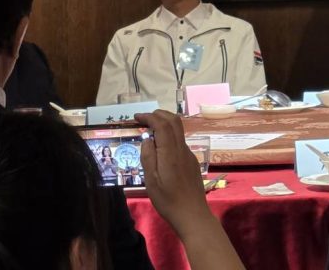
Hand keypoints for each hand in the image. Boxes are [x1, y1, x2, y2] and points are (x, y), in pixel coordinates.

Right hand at [135, 111, 209, 231]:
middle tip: (143, 119)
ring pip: (179, 129)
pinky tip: (160, 145)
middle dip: (159, 114)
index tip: (136, 118)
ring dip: (165, 123)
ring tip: (149, 129)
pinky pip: (180, 140)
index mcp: (171, 152)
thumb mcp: (151, 181)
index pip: (162, 124)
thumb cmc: (168, 200)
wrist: (192, 214)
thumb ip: (148, 157)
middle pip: (174, 121)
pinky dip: (169, 134)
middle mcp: (182, 149)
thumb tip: (146, 138)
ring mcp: (189, 154)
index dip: (149, 117)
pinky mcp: (191, 160)